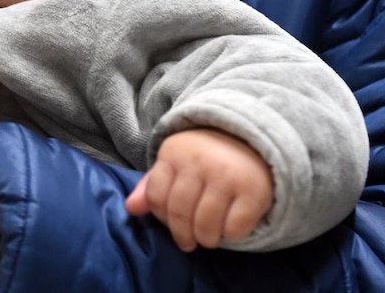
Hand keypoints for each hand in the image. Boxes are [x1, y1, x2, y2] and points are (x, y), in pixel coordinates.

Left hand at [125, 128, 272, 251]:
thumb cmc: (206, 159)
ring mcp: (227, 175)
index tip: (171, 222)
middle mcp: (199, 161)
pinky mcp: (253, 190)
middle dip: (182, 235)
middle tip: (189, 242)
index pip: (155, 196)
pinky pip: (235, 228)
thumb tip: (130, 208)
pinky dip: (232, 235)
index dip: (161, 216)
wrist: (253, 141)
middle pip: (178, 212)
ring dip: (206, 239)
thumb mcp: (175, 164)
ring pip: (205, 224)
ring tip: (208, 239)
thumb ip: (151, 186)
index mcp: (175, 153)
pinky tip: (231, 228)